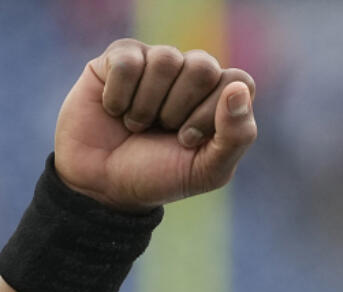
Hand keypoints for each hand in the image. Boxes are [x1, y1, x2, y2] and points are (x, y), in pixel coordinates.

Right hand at [53, 39, 256, 211]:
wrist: (103, 184)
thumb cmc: (159, 175)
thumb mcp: (207, 170)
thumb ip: (236, 136)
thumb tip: (239, 90)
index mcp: (221, 97)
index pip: (239, 81)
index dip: (211, 113)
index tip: (187, 140)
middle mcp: (192, 73)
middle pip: (204, 66)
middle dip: (179, 109)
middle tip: (163, 129)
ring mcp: (156, 60)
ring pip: (165, 60)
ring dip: (147, 106)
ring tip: (137, 124)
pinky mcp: (120, 56)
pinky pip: (127, 63)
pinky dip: (119, 97)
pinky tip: (115, 110)